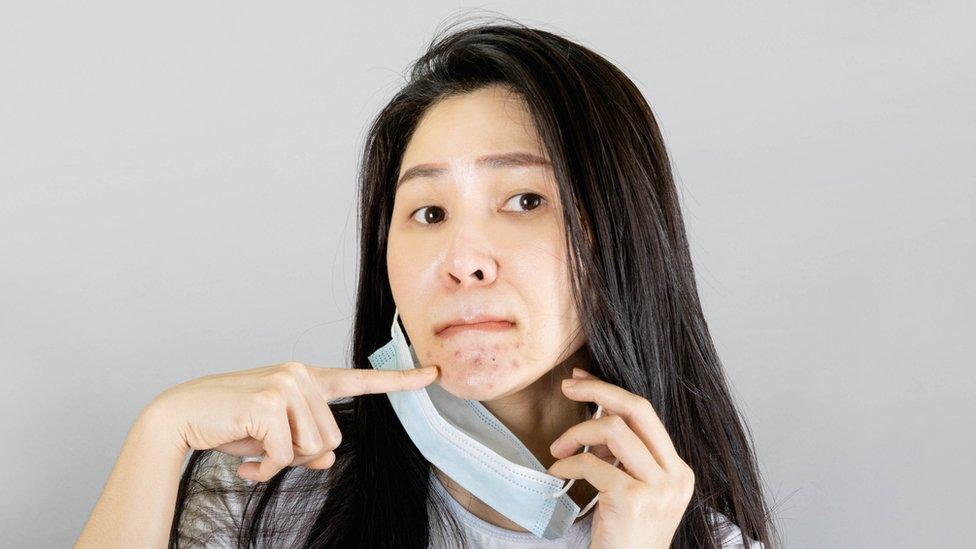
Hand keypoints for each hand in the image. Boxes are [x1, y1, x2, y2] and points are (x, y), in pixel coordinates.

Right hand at [149, 361, 438, 481]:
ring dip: (282, 462)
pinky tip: (244, 459)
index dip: (400, 381)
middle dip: (299, 455)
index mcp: (307, 378)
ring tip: (253, 449)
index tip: (433, 375)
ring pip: (314, 447)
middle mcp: (301, 374)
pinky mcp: (270, 402)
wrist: (180, 418)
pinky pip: (285, 456)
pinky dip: (265, 469)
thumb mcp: (275, 439)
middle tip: (265, 449)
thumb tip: (329, 457)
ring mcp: (286, 384)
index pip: (362, 380)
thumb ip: (307, 446)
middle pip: (333, 437)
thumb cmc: (229, 426)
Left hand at [547, 368, 693, 548]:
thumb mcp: (634, 489)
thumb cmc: (624, 535)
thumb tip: (599, 408)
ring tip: (558, 448)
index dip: (610, 392)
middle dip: (598, 390)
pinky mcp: (632, 500)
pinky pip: (592, 463)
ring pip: (613, 430)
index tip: (582, 380)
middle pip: (637, 409)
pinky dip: (568, 463)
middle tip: (568, 386)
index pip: (646, 413)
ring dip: (577, 432)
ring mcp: (658, 488)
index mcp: (678, 469)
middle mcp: (675, 476)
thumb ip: (624, 454)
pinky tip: (558, 473)